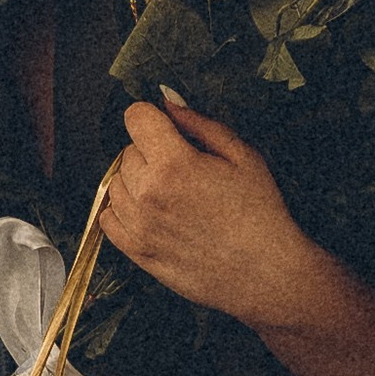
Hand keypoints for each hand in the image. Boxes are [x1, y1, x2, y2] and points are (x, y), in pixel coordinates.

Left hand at [99, 95, 327, 329]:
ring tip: (170, 194)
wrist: (266, 273)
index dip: (152, 118)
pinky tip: (150, 213)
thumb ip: (200, 124)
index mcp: (174, 164)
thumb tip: (168, 102)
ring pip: (116, 184)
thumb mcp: (242, 155)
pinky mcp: (137, 252)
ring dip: (136, 181)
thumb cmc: (261, 213)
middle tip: (183, 168)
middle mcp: (149, 193)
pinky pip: (108, 219)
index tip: (167, 129)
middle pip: (127, 151)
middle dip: (151, 152)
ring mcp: (139, 225)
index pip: (135, 117)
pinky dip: (123, 210)